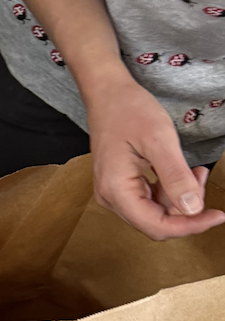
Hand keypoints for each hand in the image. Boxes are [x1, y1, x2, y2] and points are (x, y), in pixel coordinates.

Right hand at [87, 77, 224, 240]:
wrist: (107, 94)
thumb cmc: (128, 110)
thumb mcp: (159, 140)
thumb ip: (176, 177)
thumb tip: (193, 209)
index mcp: (116, 191)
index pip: (157, 226)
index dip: (189, 226)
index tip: (217, 216)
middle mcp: (112, 199)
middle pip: (156, 222)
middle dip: (186, 209)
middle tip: (203, 178)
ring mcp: (114, 194)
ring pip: (156, 213)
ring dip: (180, 199)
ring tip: (196, 171)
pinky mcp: (121, 187)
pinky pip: (150, 200)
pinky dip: (171, 191)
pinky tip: (183, 173)